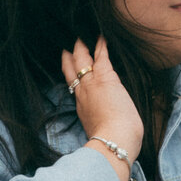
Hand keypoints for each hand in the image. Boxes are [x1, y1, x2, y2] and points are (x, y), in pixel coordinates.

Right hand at [61, 35, 144, 180]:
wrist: (113, 142)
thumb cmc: (110, 143)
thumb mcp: (98, 132)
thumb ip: (98, 126)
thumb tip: (104, 130)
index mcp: (82, 107)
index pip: (75, 86)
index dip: (70, 75)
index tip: (67, 66)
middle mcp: (83, 94)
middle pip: (72, 71)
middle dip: (70, 57)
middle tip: (67, 46)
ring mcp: (93, 85)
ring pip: (83, 61)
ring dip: (82, 47)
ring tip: (81, 36)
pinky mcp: (106, 79)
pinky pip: (101, 57)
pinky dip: (101, 46)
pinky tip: (101, 37)